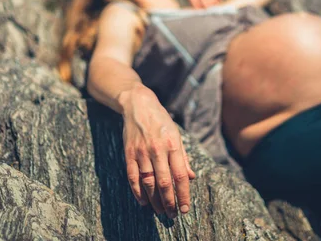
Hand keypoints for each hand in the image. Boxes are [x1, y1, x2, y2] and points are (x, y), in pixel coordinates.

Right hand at [121, 86, 195, 218]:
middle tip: (173, 215)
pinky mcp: (129, 153)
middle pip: (164, 182)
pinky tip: (143, 202)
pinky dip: (137, 192)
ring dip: (155, 200)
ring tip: (160, 212)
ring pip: (148, 182)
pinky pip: (133, 176)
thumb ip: (184, 157)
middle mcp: (157, 149)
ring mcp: (141, 152)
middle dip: (170, 202)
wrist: (138, 105)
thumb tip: (191, 177)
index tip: (185, 208)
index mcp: (172, 144)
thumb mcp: (177, 135)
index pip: (180, 175)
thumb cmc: (161, 121)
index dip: (183, 194)